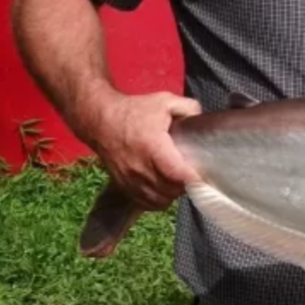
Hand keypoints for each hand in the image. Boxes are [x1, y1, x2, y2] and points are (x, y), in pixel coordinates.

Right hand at [85, 91, 202, 210]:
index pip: (177, 174)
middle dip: (186, 185)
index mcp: (153, 147)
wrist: (100, 121)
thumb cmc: (134, 110)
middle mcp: (141, 168)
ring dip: (172, 194)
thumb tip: (201, 118)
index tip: (203, 175)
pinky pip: (146, 203)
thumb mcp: (164, 101)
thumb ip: (188, 107)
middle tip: (191, 174)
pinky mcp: (123, 186)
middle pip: (171, 190)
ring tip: (178, 181)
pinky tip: (163, 189)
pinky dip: (158, 200)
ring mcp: (131, 180)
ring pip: (160, 200)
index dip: (194, 178)